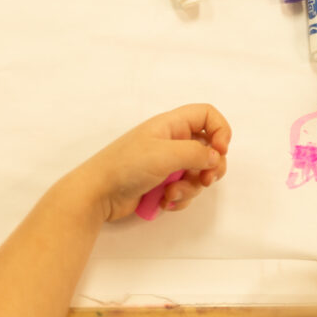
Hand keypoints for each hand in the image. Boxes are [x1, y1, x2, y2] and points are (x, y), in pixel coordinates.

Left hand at [75, 103, 231, 220]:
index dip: (220, 130)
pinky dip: (180, 198)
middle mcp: (173, 141)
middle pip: (209, 148)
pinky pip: (186, 189)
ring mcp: (168, 164)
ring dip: (191, 187)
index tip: (220, 151)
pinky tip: (164, 201)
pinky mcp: (163, 184)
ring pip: (199, 173)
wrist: (96, 195)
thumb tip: (217, 158)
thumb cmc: (128, 166)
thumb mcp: (165, 154)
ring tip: (171, 194)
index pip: (207, 115)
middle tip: (206, 179)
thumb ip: (197, 153)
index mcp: (172, 125)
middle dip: (211, 167)